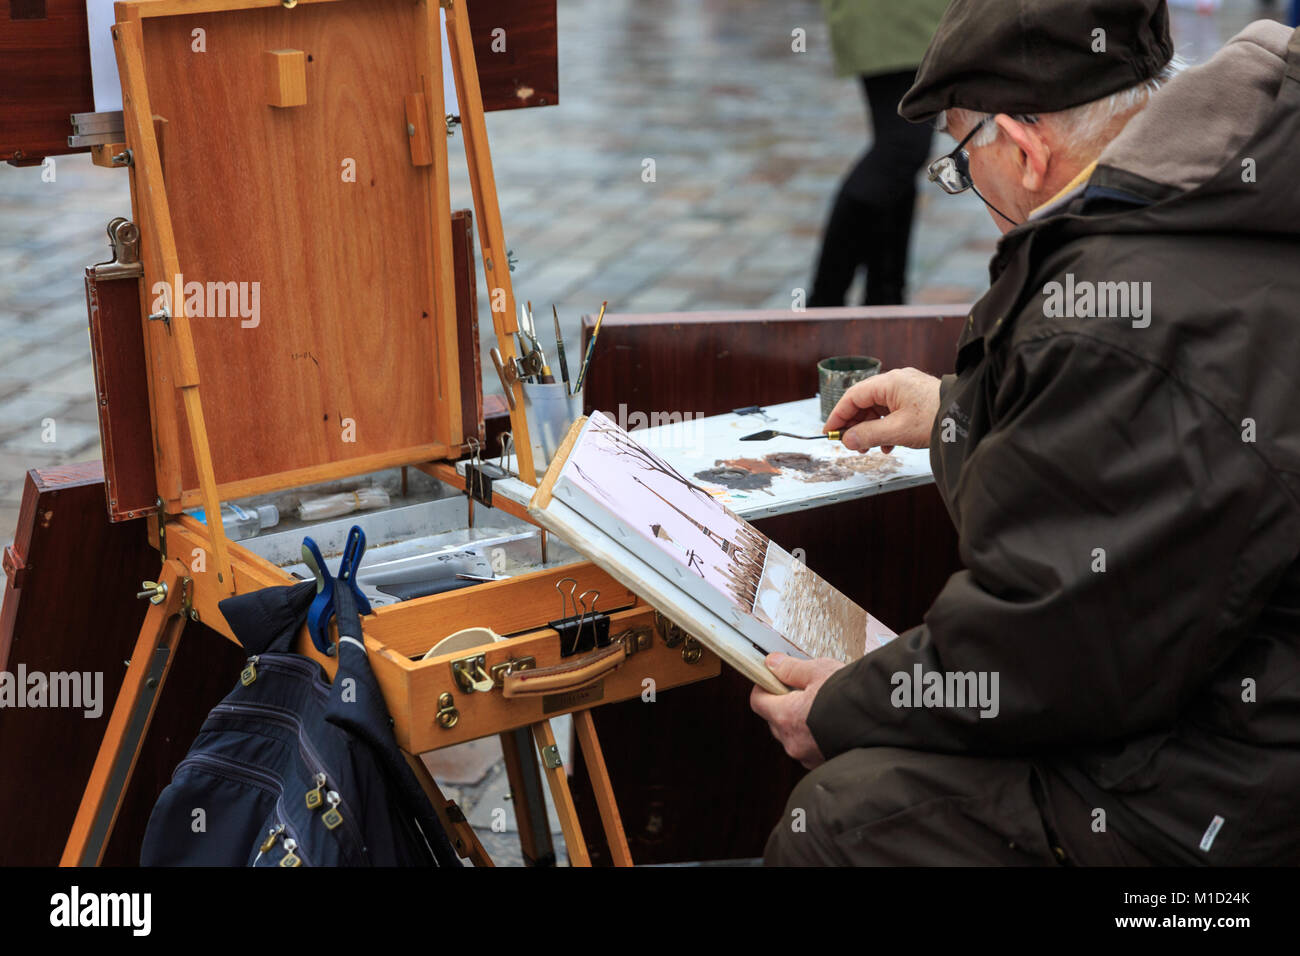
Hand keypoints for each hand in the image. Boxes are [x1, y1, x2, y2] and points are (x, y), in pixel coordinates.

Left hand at [749, 653, 845, 768]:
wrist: (885, 723)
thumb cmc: (852, 696)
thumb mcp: (820, 671)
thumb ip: (792, 669)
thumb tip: (773, 664)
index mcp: (786, 717)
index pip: (758, 702)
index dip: (763, 687)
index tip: (771, 678)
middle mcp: (792, 741)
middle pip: (775, 720)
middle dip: (784, 704)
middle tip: (803, 690)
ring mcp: (808, 756)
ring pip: (794, 736)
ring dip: (802, 722)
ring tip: (823, 706)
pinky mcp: (824, 763)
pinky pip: (811, 748)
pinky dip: (817, 736)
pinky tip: (834, 722)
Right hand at [825, 367, 940, 453]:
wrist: (966, 417)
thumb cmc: (937, 418)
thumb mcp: (897, 431)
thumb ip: (868, 435)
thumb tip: (848, 440)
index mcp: (889, 382)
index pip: (853, 396)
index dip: (838, 415)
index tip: (830, 430)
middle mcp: (896, 381)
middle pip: (864, 402)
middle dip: (855, 424)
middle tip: (850, 443)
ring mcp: (907, 388)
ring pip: (878, 408)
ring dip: (870, 428)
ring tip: (869, 447)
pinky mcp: (916, 398)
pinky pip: (892, 411)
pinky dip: (885, 427)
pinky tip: (887, 444)